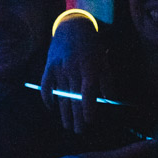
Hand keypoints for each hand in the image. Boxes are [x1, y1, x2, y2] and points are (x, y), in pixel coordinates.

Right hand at [41, 17, 112, 133]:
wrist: (72, 27)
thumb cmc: (92, 46)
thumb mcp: (104, 61)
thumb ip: (107, 81)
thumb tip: (110, 101)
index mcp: (89, 68)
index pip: (88, 92)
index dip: (88, 107)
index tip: (90, 120)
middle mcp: (73, 70)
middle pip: (74, 98)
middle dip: (76, 117)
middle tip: (79, 131)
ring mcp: (59, 69)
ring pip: (61, 96)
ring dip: (64, 113)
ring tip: (67, 126)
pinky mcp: (49, 67)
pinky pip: (46, 86)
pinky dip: (48, 98)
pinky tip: (52, 109)